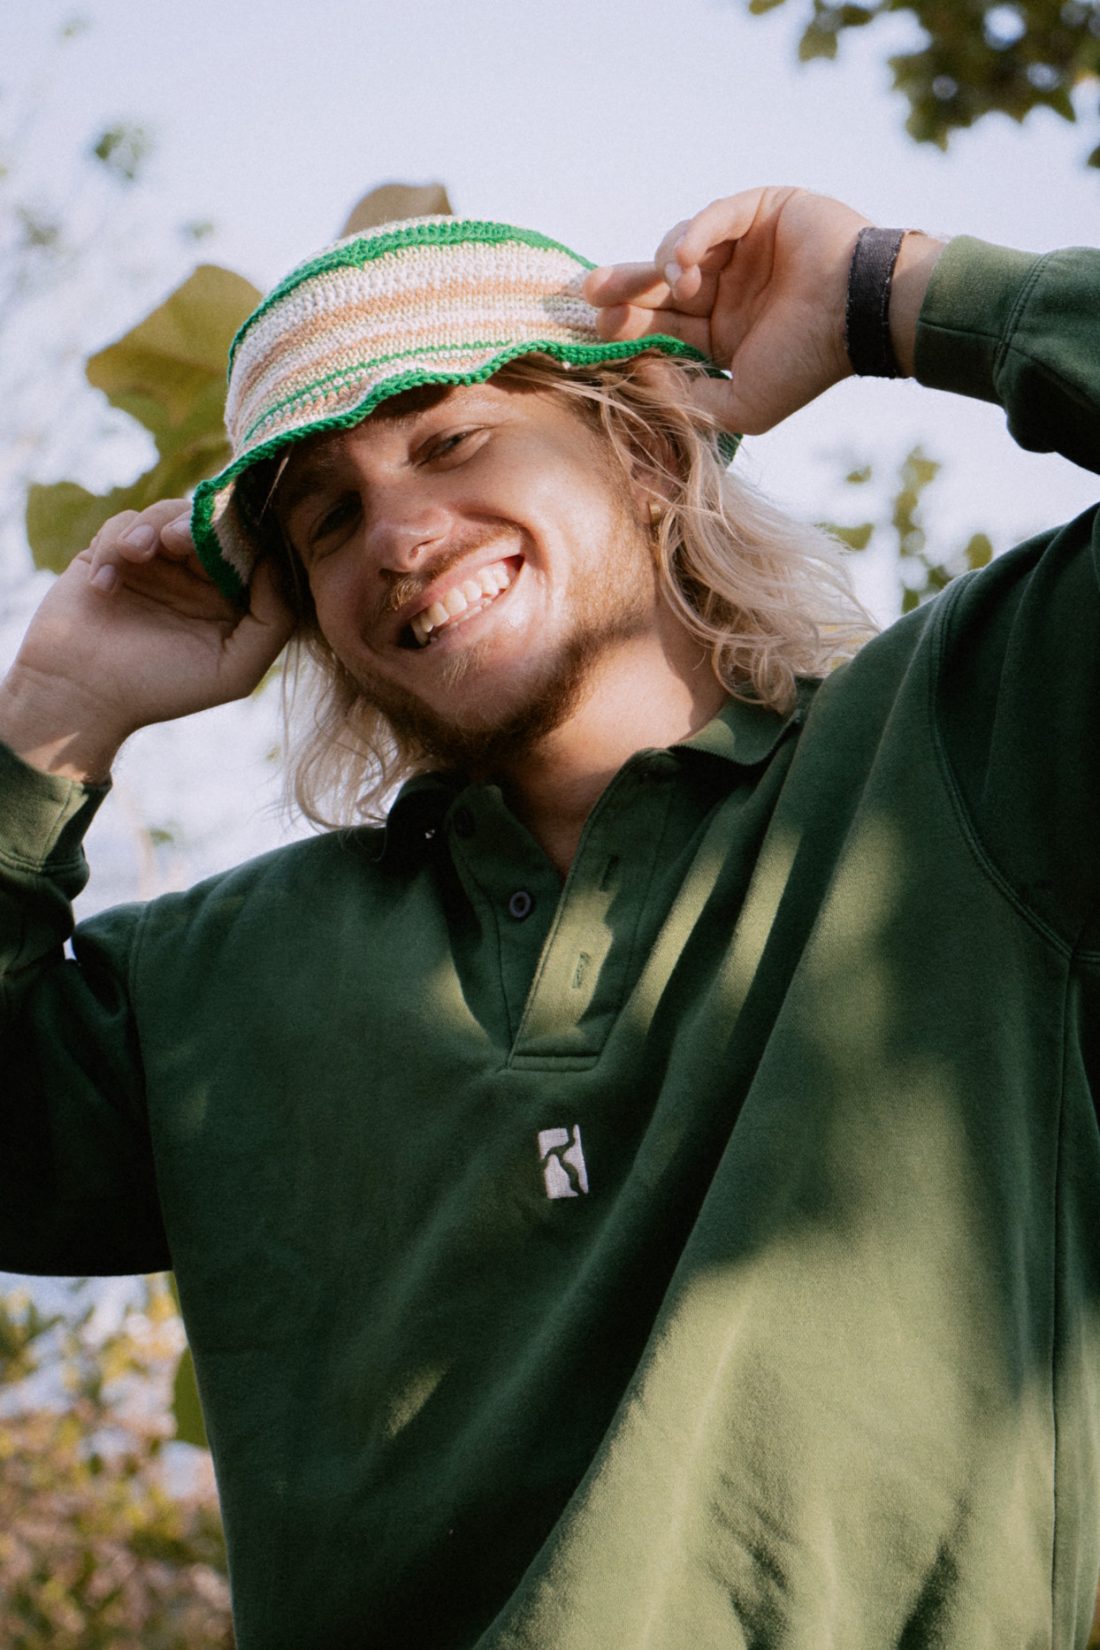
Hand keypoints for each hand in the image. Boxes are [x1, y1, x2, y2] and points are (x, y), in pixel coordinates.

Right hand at [0, 499, 293, 779]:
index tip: (227, 538)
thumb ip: (273, 621)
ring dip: (152, 525)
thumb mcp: (236, 670)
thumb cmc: (162, 689)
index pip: (250, 549)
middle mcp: (196, 576)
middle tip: (176, 539)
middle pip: (209, 521)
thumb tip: (276, 565)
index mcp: (230, 598)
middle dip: (196, 523)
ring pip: (166, 514)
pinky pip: (122, 525)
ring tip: (136, 553)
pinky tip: (104, 587)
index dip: (243, 534)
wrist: (82, 695)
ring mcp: (153, 563)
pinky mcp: (112, 555)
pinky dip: (112, 547)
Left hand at [584, 186, 871, 434]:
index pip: (661, 327)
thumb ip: (691, 401)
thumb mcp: (742, 406)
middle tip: (590, 295)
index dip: (628, 327)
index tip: (596, 331)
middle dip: (623, 291)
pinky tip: (685, 262)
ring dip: (660, 267)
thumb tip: (643, 379)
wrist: (862, 316)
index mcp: (721, 333)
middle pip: (659, 288)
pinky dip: (693, 236)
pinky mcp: (760, 210)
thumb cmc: (808, 364)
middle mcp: (727, 289)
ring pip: (678, 249)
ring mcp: (742, 248)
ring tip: (673, 285)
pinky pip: (714, 217)